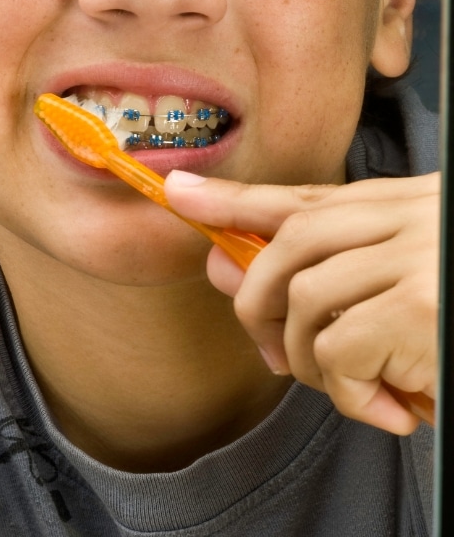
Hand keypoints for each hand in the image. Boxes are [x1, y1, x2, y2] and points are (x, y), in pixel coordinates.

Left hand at [164, 171, 437, 434]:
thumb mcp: (410, 286)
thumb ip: (333, 272)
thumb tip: (224, 267)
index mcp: (413, 207)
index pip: (308, 197)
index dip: (236, 198)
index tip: (177, 193)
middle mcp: (414, 219)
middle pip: (291, 243)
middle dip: (258, 302)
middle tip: (274, 355)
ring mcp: (419, 259)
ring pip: (305, 302)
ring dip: (316, 364)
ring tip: (362, 391)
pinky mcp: (423, 309)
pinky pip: (338, 350)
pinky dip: (351, 393)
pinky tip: (394, 408)